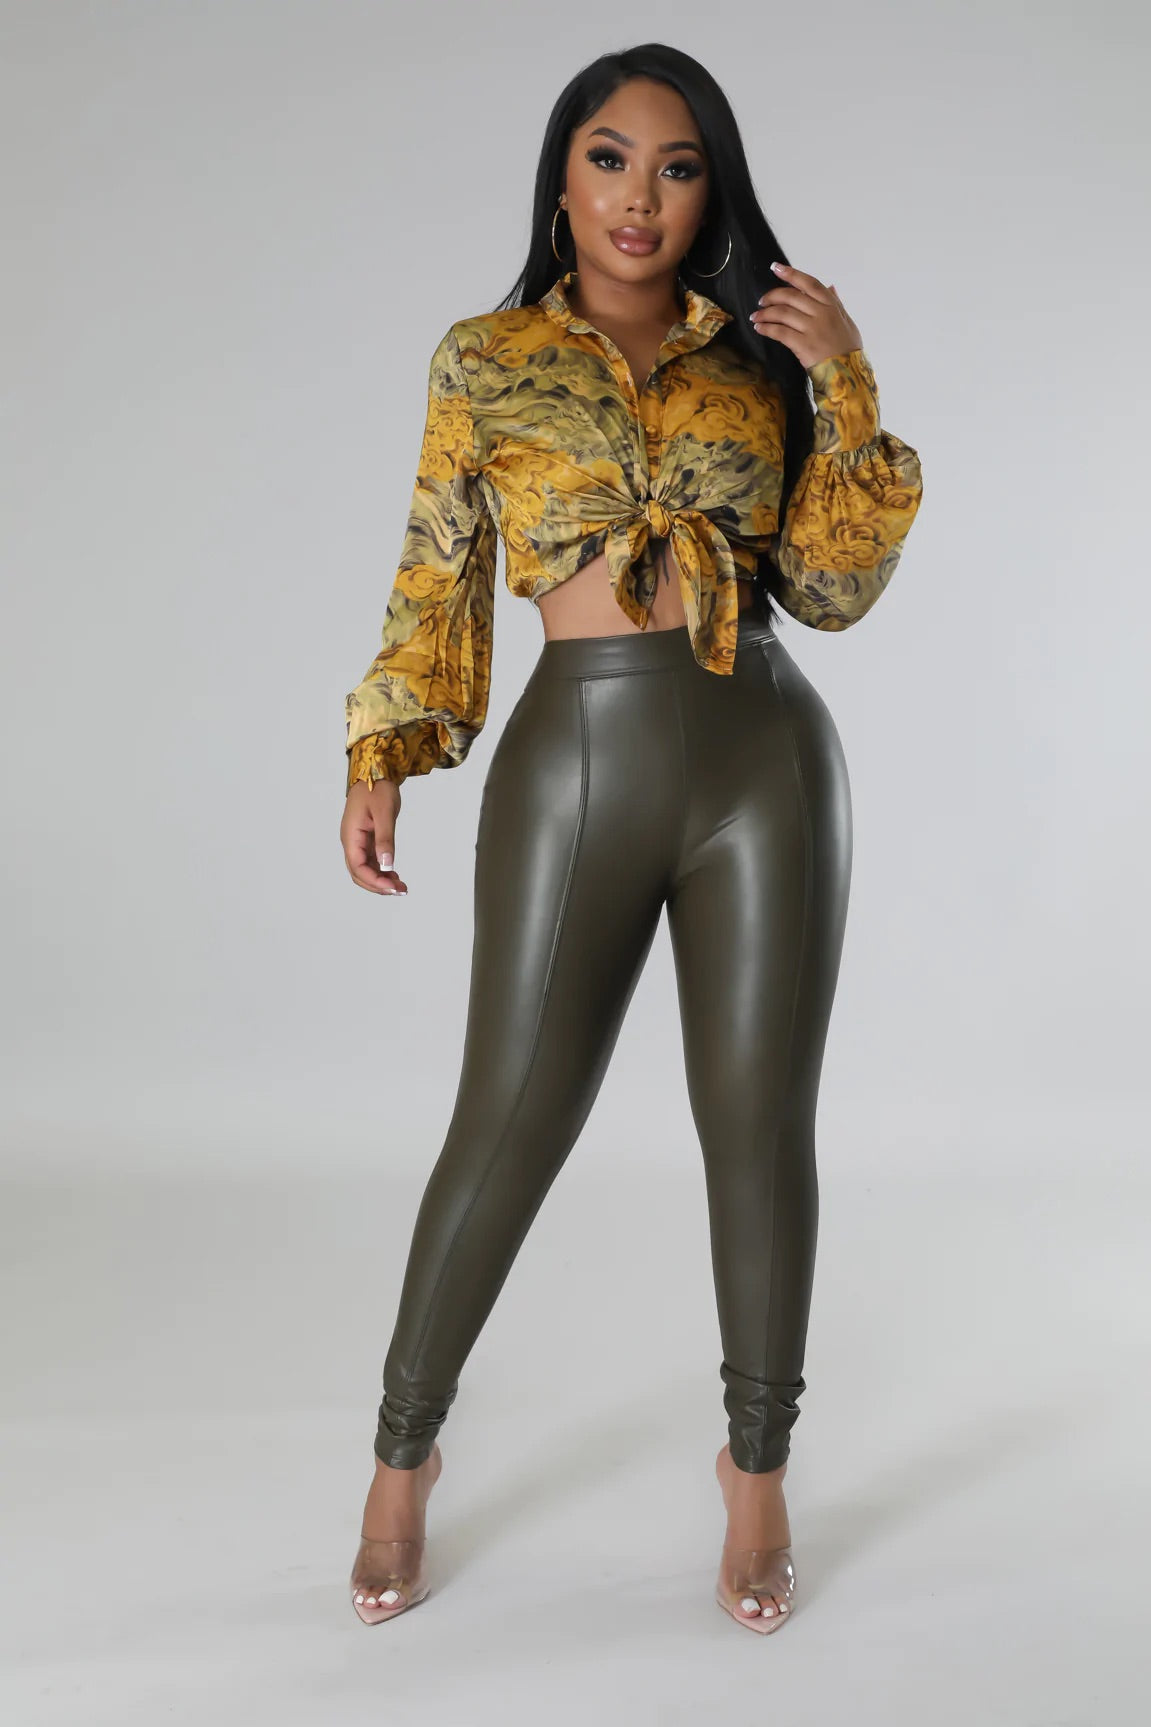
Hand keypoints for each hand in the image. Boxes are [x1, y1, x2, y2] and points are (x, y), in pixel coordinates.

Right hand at [341, 778, 408, 895]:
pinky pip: (370, 860)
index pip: (358, 867)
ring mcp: (358, 841)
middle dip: (377, 885)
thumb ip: (385, 839)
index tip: (393, 888)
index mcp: (351, 836)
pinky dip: (381, 870)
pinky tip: (393, 874)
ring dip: (380, 880)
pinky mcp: (366, 838)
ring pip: (365, 868)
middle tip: (400, 891)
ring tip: (400, 886)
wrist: (376, 771)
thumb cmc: (378, 788)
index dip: (374, 881)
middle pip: (359, 873)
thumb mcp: (384, 813)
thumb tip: (386, 865)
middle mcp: (351, 841)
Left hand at [748, 263, 861, 369]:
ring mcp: (811, 328)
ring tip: (755, 316)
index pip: (809, 283)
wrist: (848, 373)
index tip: (775, 268)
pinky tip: (759, 328)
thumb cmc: (848, 348)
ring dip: (765, 313)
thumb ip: (836, 303)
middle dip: (772, 296)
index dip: (791, 274)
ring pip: (782, 313)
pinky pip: (779, 332)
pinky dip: (767, 328)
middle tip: (762, 301)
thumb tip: (830, 287)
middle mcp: (821, 313)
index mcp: (831, 305)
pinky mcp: (802, 345)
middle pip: (791, 296)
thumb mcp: (846, 321)